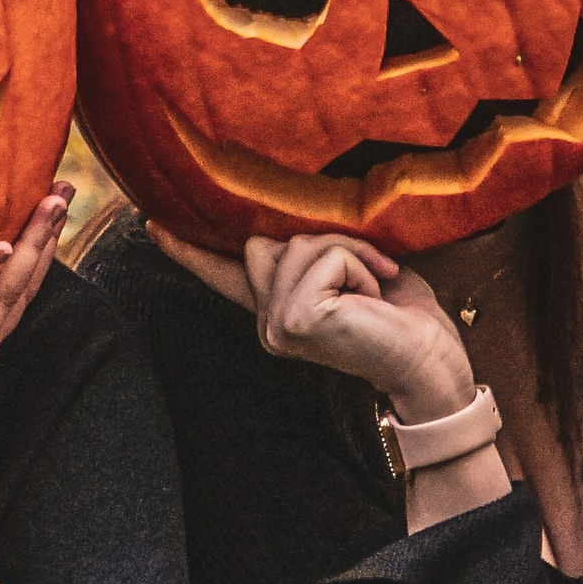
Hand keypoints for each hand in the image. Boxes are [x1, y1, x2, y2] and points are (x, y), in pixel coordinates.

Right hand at [149, 222, 478, 420]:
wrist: (431, 361)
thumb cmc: (404, 315)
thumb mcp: (351, 271)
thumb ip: (311, 253)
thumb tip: (274, 233)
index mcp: (279, 309)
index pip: (224, 273)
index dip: (187, 248)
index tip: (151, 223)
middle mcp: (268, 322)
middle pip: (270, 240)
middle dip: (328, 242)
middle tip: (369, 280)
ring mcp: (275, 325)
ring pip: (300, 244)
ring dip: (352, 253)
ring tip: (373, 292)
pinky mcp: (294, 320)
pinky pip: (325, 256)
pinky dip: (360, 266)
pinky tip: (372, 300)